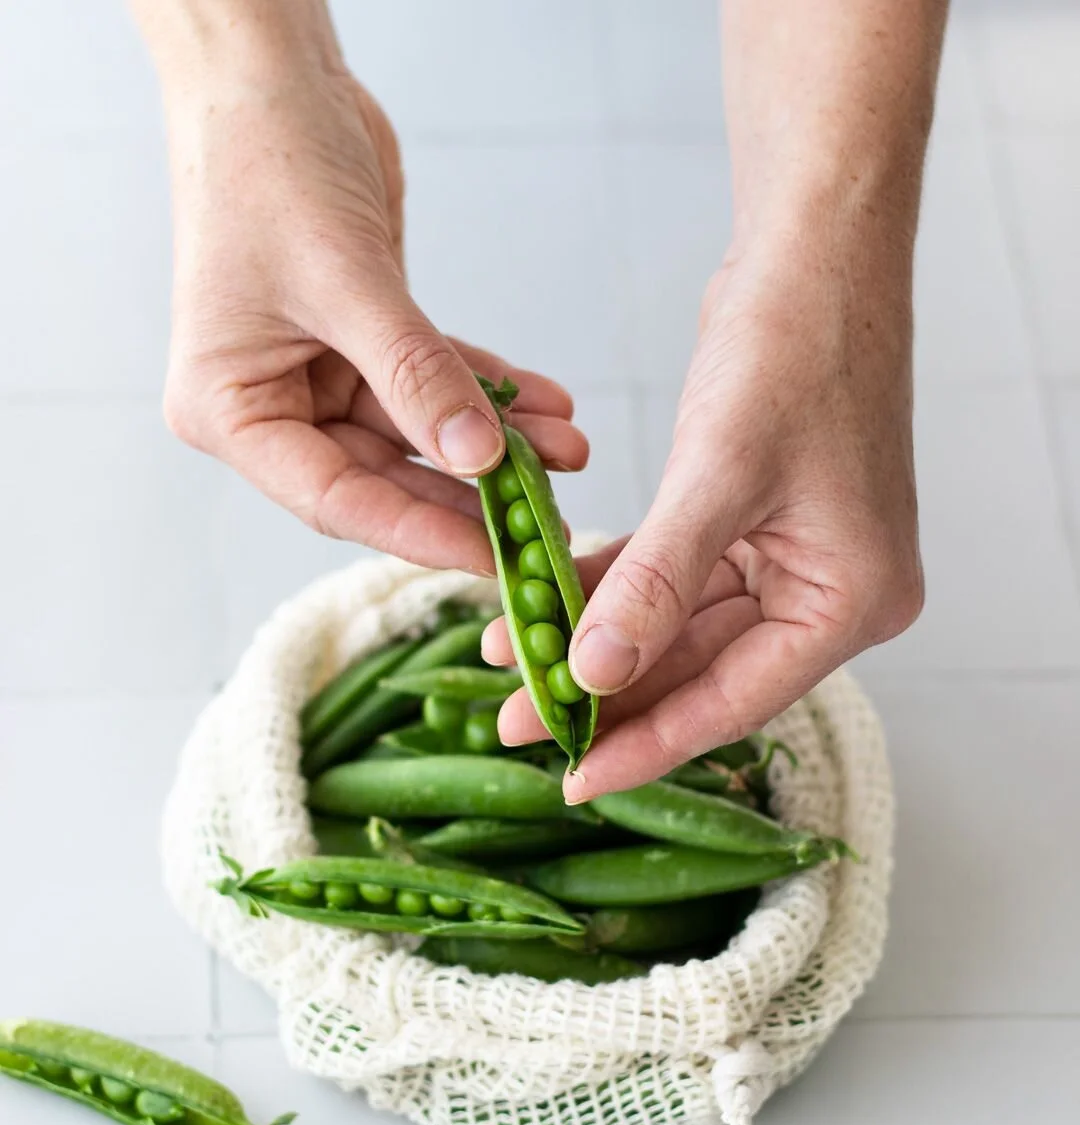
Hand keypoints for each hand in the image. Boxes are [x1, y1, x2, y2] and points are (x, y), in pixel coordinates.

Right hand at [160, 69, 584, 573]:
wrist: (271, 77)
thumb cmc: (267, 165)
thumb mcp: (347, 282)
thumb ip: (416, 375)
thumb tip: (480, 458)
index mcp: (232, 411)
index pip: (335, 497)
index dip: (417, 531)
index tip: (491, 557)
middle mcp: (271, 404)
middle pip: (383, 476)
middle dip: (470, 493)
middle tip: (546, 518)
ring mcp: (317, 376)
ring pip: (420, 433)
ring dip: (496, 442)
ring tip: (567, 448)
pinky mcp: (362, 344)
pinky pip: (435, 384)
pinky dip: (488, 391)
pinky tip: (546, 405)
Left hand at [486, 234, 923, 797]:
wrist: (814, 250)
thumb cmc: (795, 346)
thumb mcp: (720, 473)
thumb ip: (656, 583)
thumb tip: (596, 675)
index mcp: (850, 600)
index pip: (736, 699)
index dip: (648, 743)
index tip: (572, 778)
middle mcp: (829, 592)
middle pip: (702, 671)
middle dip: (607, 694)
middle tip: (518, 720)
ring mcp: (792, 560)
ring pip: (678, 627)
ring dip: (597, 640)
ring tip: (511, 660)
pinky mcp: (753, 524)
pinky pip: (673, 576)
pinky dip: (612, 585)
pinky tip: (546, 599)